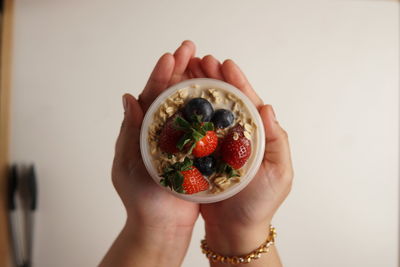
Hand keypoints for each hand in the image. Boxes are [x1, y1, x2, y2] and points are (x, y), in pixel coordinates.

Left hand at [101, 41, 198, 266]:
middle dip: (183, 70)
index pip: (153, 95)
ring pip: (192, 106)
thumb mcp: (129, 163)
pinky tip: (223, 96)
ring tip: (210, 66)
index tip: (172, 56)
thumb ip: (130, 131)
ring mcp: (184, 140)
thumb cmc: (140, 198)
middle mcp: (165, 131)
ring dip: (200, 84)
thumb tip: (129, 97)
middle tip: (193, 50)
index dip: (162, 74)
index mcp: (145, 129)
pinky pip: (207, 127)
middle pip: (175, 94)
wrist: (162, 226)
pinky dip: (213, 110)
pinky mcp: (200, 152)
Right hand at [189, 55, 292, 265]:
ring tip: (185, 72)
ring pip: (207, 112)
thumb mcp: (278, 172)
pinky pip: (194, 132)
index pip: (247, 102)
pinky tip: (176, 101)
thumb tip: (268, 107)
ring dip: (198, 91)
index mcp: (256, 135)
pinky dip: (186, 114)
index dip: (237, 82)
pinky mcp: (200, 156)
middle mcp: (236, 136)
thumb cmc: (260, 204)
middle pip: (224, 101)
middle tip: (199, 60)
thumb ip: (276, 140)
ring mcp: (217, 145)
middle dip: (213, 79)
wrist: (235, 230)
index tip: (225, 64)